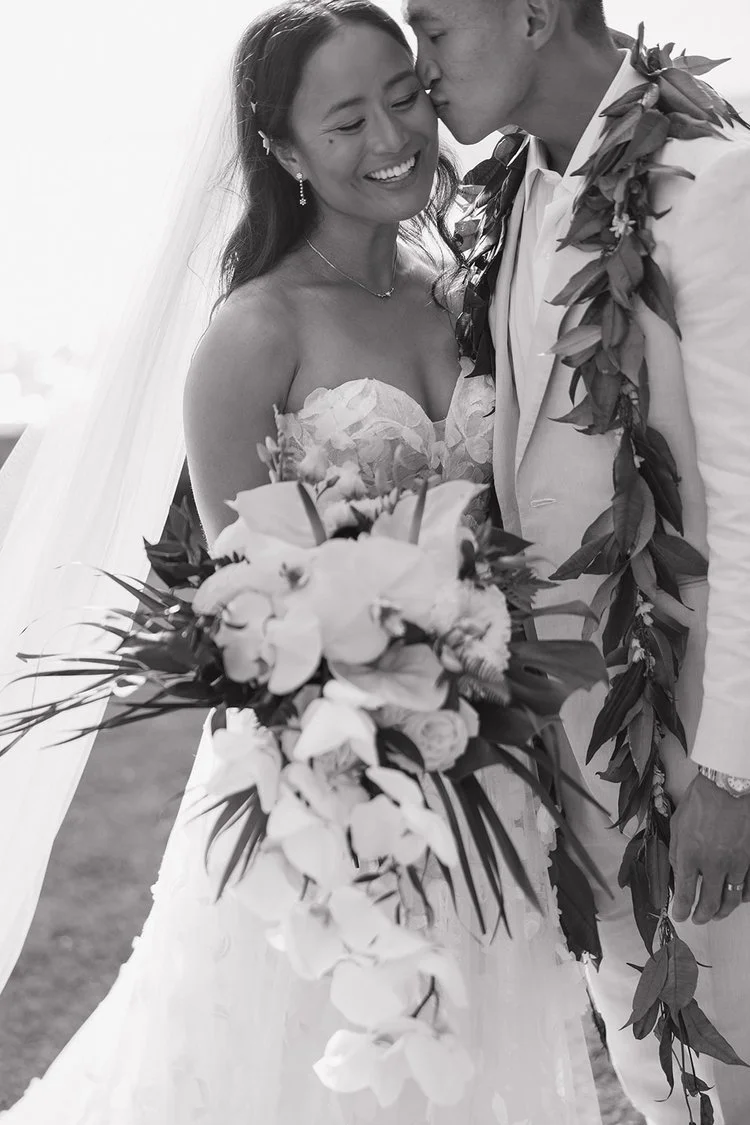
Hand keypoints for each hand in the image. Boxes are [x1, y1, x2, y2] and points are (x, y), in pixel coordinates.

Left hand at [670, 774, 749, 924]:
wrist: (728, 786)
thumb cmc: (701, 800)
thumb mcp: (678, 824)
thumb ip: (677, 851)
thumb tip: (677, 871)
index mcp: (690, 854)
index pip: (685, 893)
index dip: (681, 910)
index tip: (680, 916)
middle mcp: (713, 863)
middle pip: (709, 903)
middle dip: (702, 916)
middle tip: (698, 919)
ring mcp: (735, 863)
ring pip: (731, 899)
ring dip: (722, 911)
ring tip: (716, 914)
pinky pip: (748, 887)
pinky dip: (742, 897)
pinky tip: (737, 898)